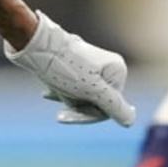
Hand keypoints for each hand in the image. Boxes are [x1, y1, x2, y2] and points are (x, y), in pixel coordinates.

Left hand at [4, 11, 135, 126]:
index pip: (111, 107)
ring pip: (84, 96)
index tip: (66, 115)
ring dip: (67, 99)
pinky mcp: (77, 66)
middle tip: (59, 100)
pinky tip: (47, 93)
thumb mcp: (92, 92)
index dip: (88, 115)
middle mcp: (108, 68)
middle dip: (77, 105)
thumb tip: (131, 121)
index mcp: (117, 72)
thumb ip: (114, 106)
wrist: (37, 45)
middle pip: (97, 102)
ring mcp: (93, 66)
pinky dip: (63, 92)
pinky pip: (75, 87)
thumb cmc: (65, 69)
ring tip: (52, 89)